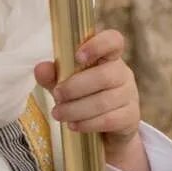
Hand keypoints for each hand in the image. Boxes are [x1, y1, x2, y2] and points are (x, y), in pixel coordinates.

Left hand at [35, 29, 147, 170]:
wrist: (106, 129)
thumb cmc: (84, 97)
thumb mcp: (66, 84)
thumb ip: (53, 75)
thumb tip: (40, 69)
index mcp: (108, 57)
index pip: (113, 41)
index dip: (98, 45)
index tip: (78, 56)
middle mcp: (122, 73)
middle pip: (105, 75)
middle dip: (75, 87)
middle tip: (56, 95)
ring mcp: (129, 95)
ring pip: (104, 101)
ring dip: (76, 109)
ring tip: (58, 114)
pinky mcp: (131, 116)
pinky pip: (109, 120)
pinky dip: (87, 124)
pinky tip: (73, 125)